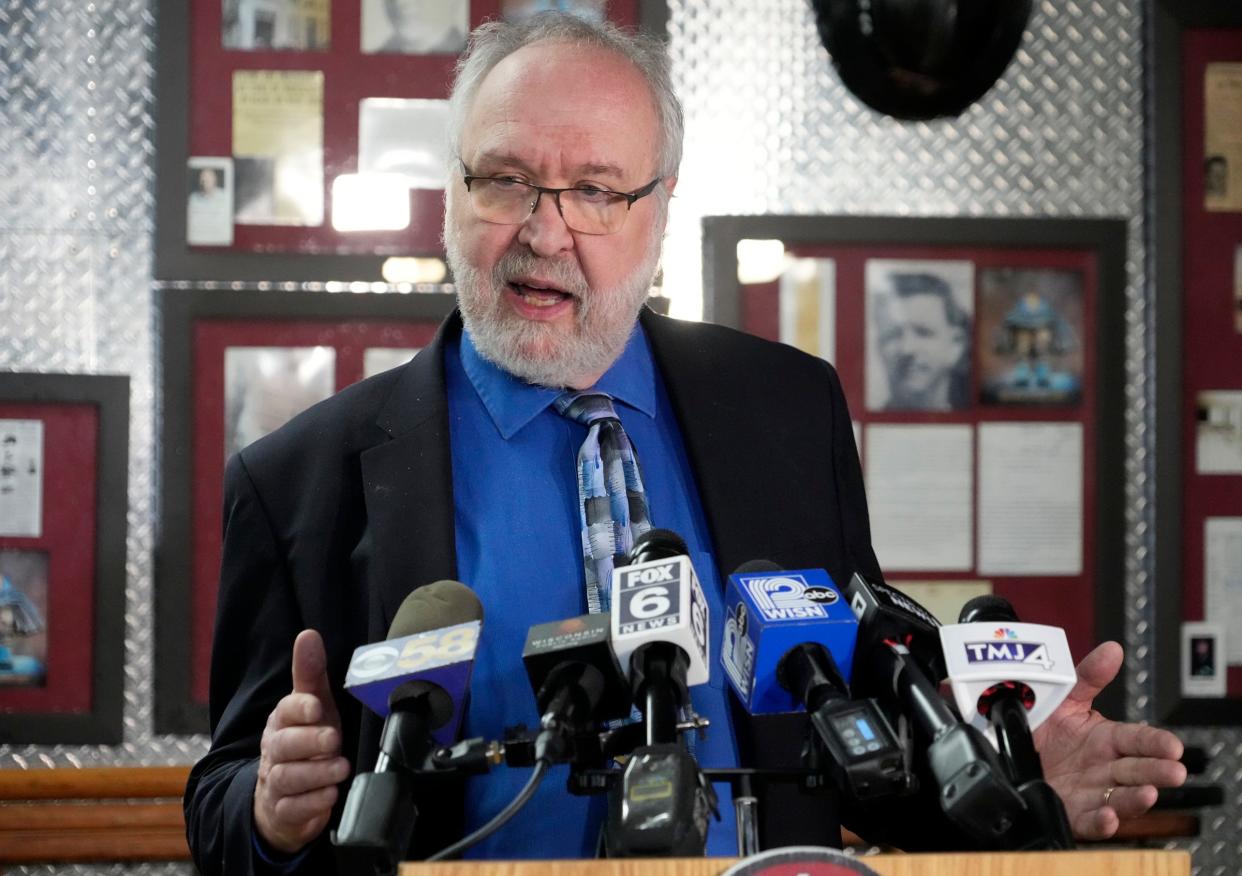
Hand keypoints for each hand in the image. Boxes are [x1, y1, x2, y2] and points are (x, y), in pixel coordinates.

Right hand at [253, 629, 350, 854]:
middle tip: (334, 739)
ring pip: (288, 778)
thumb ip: (311, 674)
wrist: (285, 796)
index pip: (285, 711)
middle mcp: (275, 751)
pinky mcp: (283, 812)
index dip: (300, 708)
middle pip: (284, 745)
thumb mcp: (314, 708)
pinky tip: (329, 796)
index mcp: (282, 722)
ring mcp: (276, 783)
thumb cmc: (307, 743)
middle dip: (309, 742)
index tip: (318, 707)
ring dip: (316, 774)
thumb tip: (308, 634)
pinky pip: (291, 810)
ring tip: (340, 768)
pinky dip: (312, 804)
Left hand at [1034, 641, 1186, 839]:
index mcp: (1106, 739)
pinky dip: (1101, 821)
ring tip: (1148, 794)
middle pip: (1137, 770)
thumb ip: (1088, 676)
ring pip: (1120, 797)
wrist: (1008, 751)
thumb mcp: (1065, 698)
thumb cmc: (1045, 729)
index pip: (1139, 739)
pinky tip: (1108, 816)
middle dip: (1157, 771)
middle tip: (1174, 772)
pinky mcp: (1072, 812)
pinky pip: (1089, 821)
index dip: (1157, 742)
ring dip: (1135, 798)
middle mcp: (1104, 768)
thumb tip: (1111, 649)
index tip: (1173, 746)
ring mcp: (1090, 791)